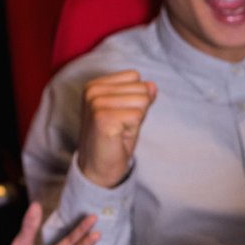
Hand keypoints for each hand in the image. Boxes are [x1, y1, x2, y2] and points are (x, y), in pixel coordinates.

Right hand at [77, 70, 157, 189]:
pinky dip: (133, 129)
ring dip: (136, 120)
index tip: (121, 115)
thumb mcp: (130, 111)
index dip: (136, 98)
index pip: (134, 76)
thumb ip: (140, 95)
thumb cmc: (115, 138)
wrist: (99, 168)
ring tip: (120, 130)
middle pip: (141, 88)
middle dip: (138, 109)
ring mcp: (96, 103)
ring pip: (142, 101)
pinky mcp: (103, 118)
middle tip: (122, 125)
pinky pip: (138, 115)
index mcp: (95, 85)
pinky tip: (119, 136)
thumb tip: (152, 85)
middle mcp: (93, 90)